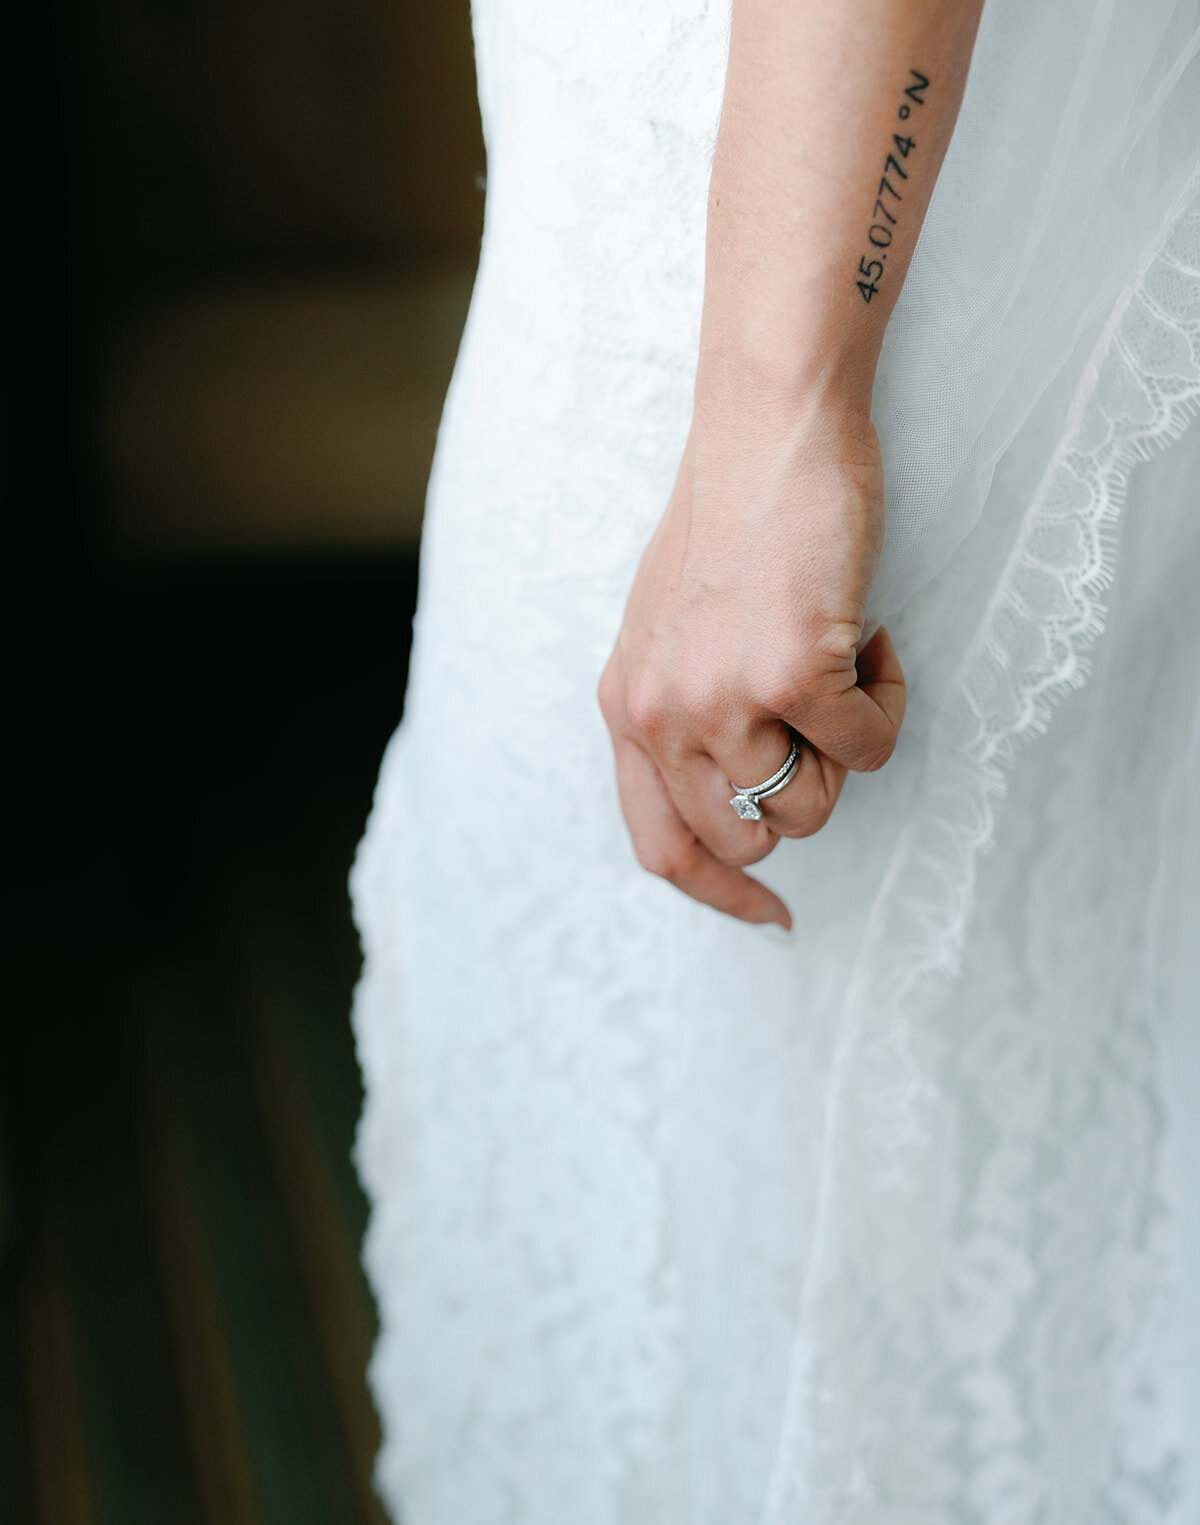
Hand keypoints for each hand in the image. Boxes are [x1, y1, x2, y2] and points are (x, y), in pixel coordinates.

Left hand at [598, 400, 905, 928]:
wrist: (768, 429)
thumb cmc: (733, 519)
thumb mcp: (668, 632)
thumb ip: (680, 714)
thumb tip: (736, 795)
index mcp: (624, 709)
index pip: (660, 848)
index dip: (720, 894)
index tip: (771, 915)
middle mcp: (660, 716)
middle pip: (748, 836)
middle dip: (803, 795)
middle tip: (819, 718)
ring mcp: (722, 700)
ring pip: (812, 805)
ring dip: (845, 746)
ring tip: (838, 659)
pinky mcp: (791, 675)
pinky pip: (868, 749)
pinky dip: (886, 700)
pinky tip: (865, 632)